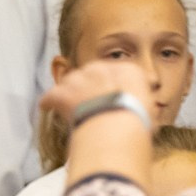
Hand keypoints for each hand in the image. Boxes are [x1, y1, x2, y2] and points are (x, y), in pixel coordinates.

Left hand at [38, 60, 154, 126]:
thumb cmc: (138, 124)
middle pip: (92, 73)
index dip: (114, 86)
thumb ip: (143, 109)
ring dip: (70, 90)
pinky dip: (48, 100)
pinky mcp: (64, 93)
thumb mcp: (150, 114)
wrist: (118, 126)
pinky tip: (46, 105)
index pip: (119, 73)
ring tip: (69, 103)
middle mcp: (103, 69)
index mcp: (127, 71)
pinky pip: (51, 94)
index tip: (112, 96)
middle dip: (89, 85)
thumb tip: (147, 120)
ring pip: (71, 80)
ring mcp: (82, 80)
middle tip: (89, 100)